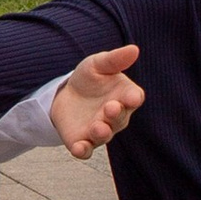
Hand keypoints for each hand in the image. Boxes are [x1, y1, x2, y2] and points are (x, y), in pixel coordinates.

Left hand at [51, 43, 141, 159]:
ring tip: (97, 127)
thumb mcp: (98, 64)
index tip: (131, 97)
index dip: (133, 98)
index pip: (134, 98)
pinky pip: (85, 150)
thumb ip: (114, 59)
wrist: (66, 94)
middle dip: (115, 114)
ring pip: (105, 135)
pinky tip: (78, 148)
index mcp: (124, 96)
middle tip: (110, 107)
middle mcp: (116, 117)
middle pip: (120, 118)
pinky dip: (83, 151)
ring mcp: (100, 131)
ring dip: (102, 132)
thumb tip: (134, 49)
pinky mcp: (82, 141)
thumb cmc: (89, 79)